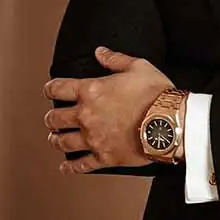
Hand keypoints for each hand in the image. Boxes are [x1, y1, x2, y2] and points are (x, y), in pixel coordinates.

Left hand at [43, 47, 176, 172]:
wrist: (169, 124)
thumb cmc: (156, 96)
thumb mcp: (138, 67)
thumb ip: (115, 59)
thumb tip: (101, 53)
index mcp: (91, 91)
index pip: (58, 88)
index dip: (50, 89)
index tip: (50, 90)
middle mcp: (86, 116)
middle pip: (55, 118)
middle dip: (51, 117)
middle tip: (52, 118)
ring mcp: (93, 138)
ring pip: (63, 142)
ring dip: (56, 140)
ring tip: (55, 139)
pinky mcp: (104, 157)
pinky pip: (81, 165)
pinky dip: (71, 167)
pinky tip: (66, 167)